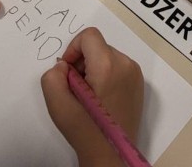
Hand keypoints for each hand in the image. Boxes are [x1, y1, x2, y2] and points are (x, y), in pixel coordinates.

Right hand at [41, 28, 144, 166]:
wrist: (112, 154)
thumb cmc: (86, 130)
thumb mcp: (59, 105)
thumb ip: (53, 77)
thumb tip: (63, 65)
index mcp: (108, 65)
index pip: (89, 36)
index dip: (73, 49)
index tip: (67, 72)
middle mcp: (126, 64)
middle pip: (98, 47)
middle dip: (82, 62)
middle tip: (76, 89)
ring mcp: (135, 74)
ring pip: (107, 57)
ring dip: (93, 70)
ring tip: (88, 97)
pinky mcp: (139, 84)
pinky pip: (118, 67)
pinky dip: (106, 76)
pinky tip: (100, 100)